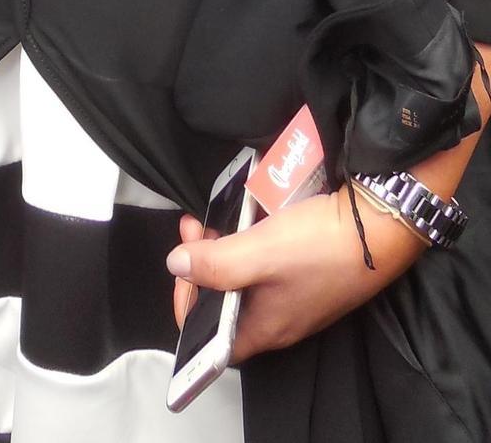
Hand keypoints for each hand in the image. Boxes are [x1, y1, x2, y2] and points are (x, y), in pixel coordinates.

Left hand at [167, 187, 424, 361]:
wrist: (381, 226)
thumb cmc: (322, 246)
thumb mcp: (260, 253)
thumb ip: (215, 263)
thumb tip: (176, 265)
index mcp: (266, 328)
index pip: (212, 338)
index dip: (188, 305)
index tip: (183, 265)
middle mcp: (279, 319)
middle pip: (224, 304)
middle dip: (200, 265)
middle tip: (194, 228)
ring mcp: (295, 295)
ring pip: (243, 279)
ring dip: (221, 250)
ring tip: (213, 219)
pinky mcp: (307, 272)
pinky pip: (265, 263)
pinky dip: (247, 242)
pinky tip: (245, 218)